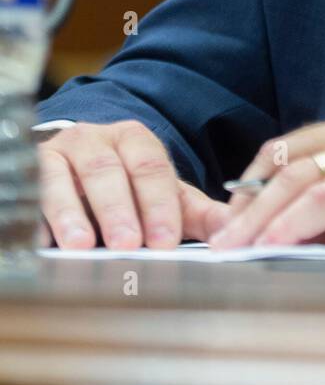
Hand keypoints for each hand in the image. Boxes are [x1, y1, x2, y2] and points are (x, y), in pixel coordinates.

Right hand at [37, 120, 225, 250]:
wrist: (76, 162)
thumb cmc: (124, 184)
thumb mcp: (160, 193)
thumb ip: (195, 213)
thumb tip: (232, 232)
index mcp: (135, 140)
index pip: (151, 168)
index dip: (159, 204)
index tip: (165, 240)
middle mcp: (96, 140)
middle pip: (108, 172)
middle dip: (119, 209)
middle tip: (128, 244)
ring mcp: (60, 153)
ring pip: (66, 178)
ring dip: (74, 213)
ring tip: (82, 244)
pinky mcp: (33, 168)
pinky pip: (33, 189)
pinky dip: (39, 216)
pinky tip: (45, 240)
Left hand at [209, 110, 324, 253]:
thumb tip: (302, 234)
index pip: (292, 149)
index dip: (256, 183)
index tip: (232, 216)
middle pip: (285, 161)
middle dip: (244, 203)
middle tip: (215, 238)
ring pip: (297, 177)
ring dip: (257, 216)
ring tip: (231, 247)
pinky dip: (292, 222)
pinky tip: (272, 243)